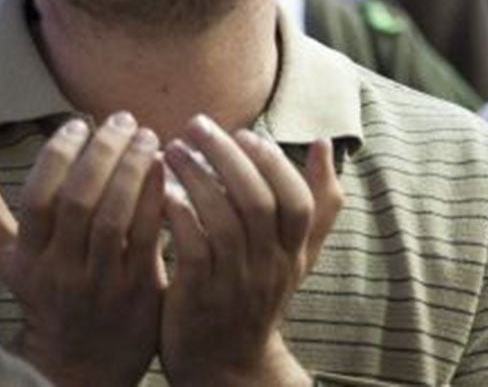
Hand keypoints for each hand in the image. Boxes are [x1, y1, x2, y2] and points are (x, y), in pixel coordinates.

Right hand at [0, 114, 166, 386]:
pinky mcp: (137, 291)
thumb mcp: (6, 253)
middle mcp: (60, 272)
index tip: (76, 124)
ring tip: (146, 135)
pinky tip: (161, 168)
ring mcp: (100, 283)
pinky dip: (155, 196)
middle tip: (121, 119)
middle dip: (102, 152)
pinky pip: (147, 235)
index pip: (37, 198)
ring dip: (133, 168)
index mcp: (26, 259)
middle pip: (79, 201)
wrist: (80, 364)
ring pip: (116, 216)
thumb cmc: (41, 293)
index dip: (57, 155)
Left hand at [158, 119, 342, 386]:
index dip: (273, 164)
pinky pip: (193, 250)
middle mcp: (268, 267)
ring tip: (170, 149)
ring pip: (223, 222)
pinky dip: (180, 217)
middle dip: (226, 157)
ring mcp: (234, 284)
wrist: (227, 367)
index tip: (245, 134)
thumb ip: (316, 202)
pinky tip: (163, 193)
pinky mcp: (199, 298)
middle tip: (195, 124)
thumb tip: (324, 142)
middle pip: (257, 203)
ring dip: (195, 178)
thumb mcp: (295, 254)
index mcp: (292, 252)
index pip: (296, 201)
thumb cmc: (258, 296)